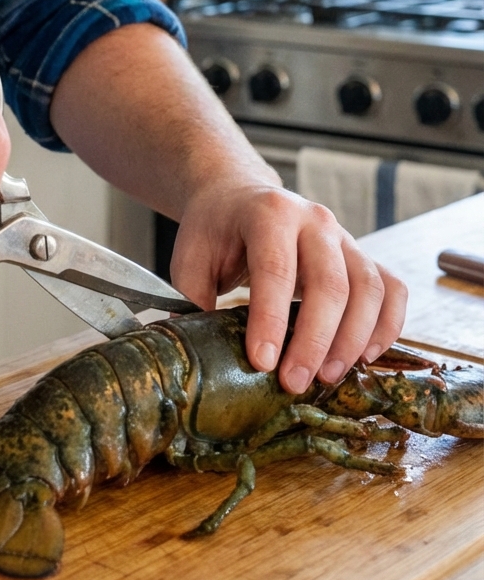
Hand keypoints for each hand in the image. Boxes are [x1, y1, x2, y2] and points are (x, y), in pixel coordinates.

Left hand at [169, 182, 407, 394]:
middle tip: (294, 384)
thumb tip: (195, 355)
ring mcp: (344, 236)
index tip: (262, 362)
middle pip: (330, 282)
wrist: (238, 196)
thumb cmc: (215, 230)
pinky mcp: (361, 256)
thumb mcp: (190, 257)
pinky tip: (365, 358)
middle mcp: (315, 220)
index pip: (276, 269)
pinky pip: (391, 289)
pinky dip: (387, 325)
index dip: (271, 319)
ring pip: (368, 288)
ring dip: (353, 339)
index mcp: (269, 213)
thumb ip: (192, 300)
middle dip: (314, 340)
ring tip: (327, 378)